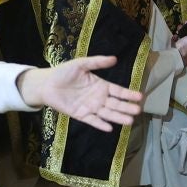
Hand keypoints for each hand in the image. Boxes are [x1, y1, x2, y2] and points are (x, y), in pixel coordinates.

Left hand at [19, 57, 143, 132]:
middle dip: (127, 107)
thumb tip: (115, 58)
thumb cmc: (63, 72)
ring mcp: (90, 107)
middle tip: (138, 110)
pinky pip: (92, 120)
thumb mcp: (81, 64)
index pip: (118, 91)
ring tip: (129, 121)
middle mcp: (98, 98)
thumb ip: (97, 62)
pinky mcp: (80, 115)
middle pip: (115, 104)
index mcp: (101, 86)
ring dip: (118, 117)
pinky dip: (100, 124)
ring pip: (107, 114)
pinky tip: (109, 128)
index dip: (128, 94)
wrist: (47, 84)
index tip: (140, 97)